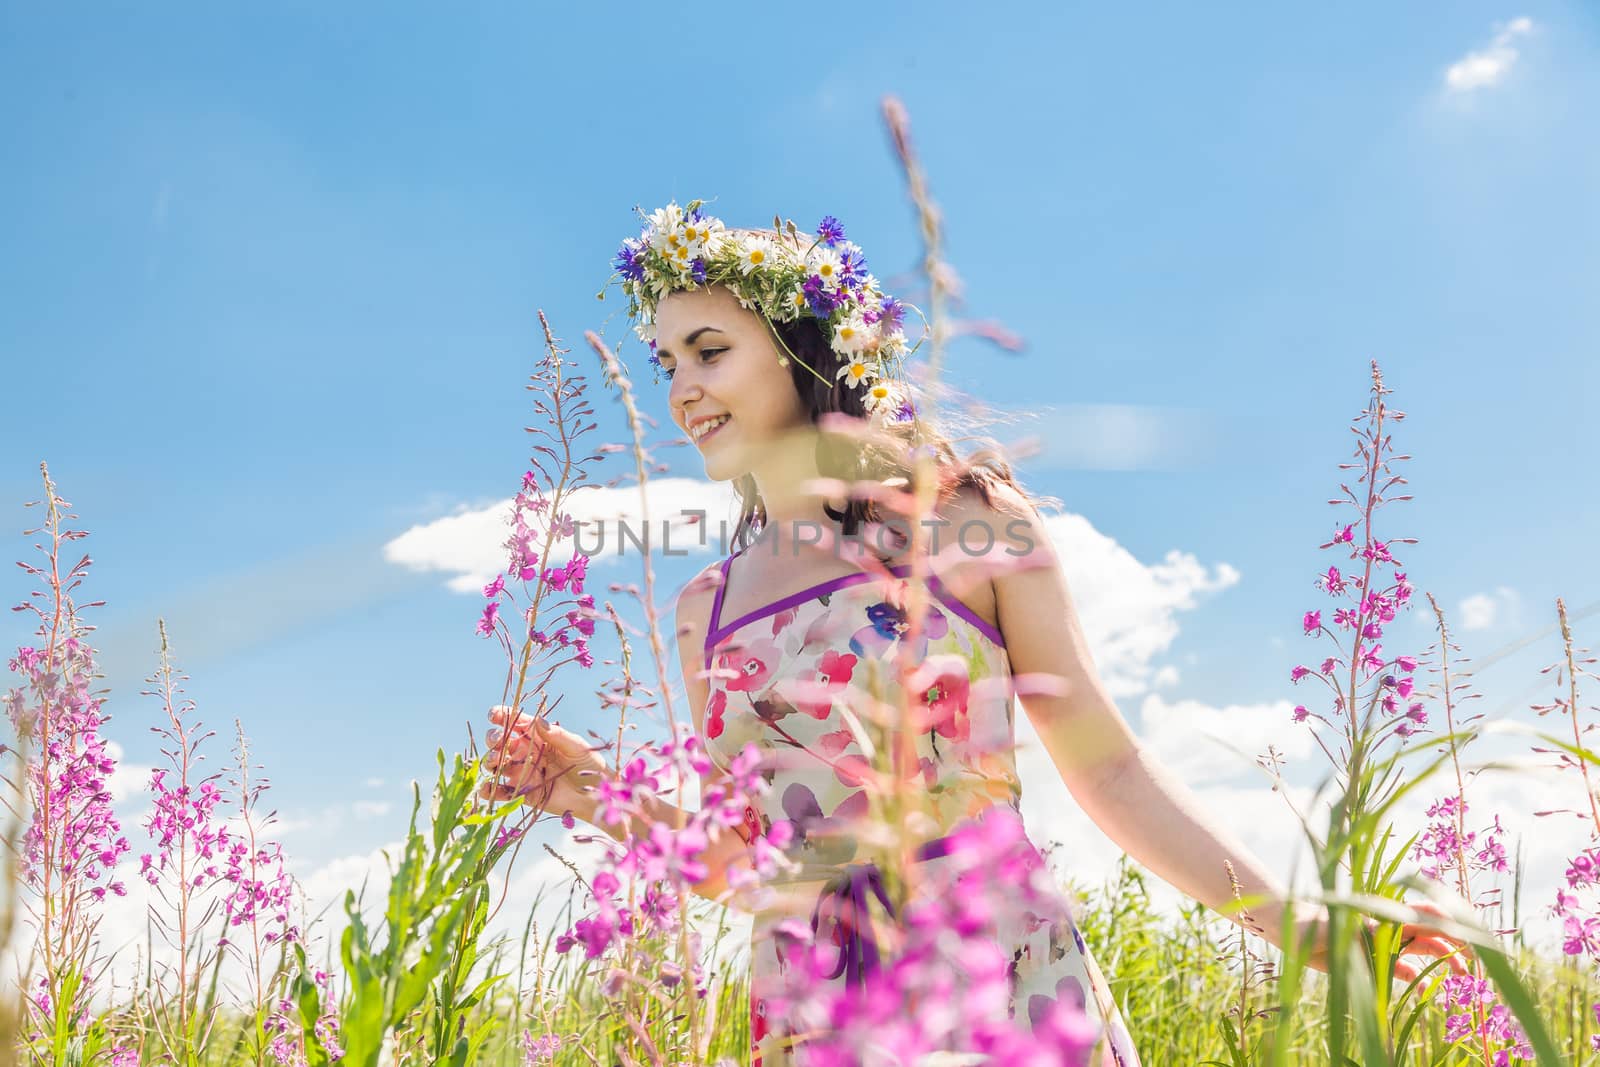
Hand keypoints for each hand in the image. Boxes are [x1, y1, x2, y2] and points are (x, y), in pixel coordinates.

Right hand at [478, 706, 609, 822]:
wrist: (594, 796)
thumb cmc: (588, 765)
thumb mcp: (577, 746)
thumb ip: (557, 735)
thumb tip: (538, 721)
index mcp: (538, 736)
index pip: (516, 722)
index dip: (502, 715)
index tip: (494, 714)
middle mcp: (525, 752)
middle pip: (500, 741)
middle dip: (494, 738)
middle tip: (499, 741)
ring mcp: (521, 772)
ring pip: (496, 763)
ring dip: (491, 760)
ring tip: (498, 761)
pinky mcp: (521, 792)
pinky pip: (499, 791)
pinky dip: (489, 789)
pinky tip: (489, 787)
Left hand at [1298, 900, 1474, 982]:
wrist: (1295, 931)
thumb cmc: (1318, 921)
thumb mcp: (1345, 926)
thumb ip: (1368, 930)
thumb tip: (1388, 931)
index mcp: (1388, 916)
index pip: (1426, 914)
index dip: (1450, 920)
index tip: (1470, 932)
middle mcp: (1390, 928)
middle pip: (1431, 934)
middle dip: (1456, 944)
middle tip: (1475, 962)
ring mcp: (1384, 944)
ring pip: (1422, 952)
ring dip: (1443, 961)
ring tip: (1462, 977)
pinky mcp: (1373, 959)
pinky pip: (1400, 971)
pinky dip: (1416, 980)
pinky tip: (1426, 993)